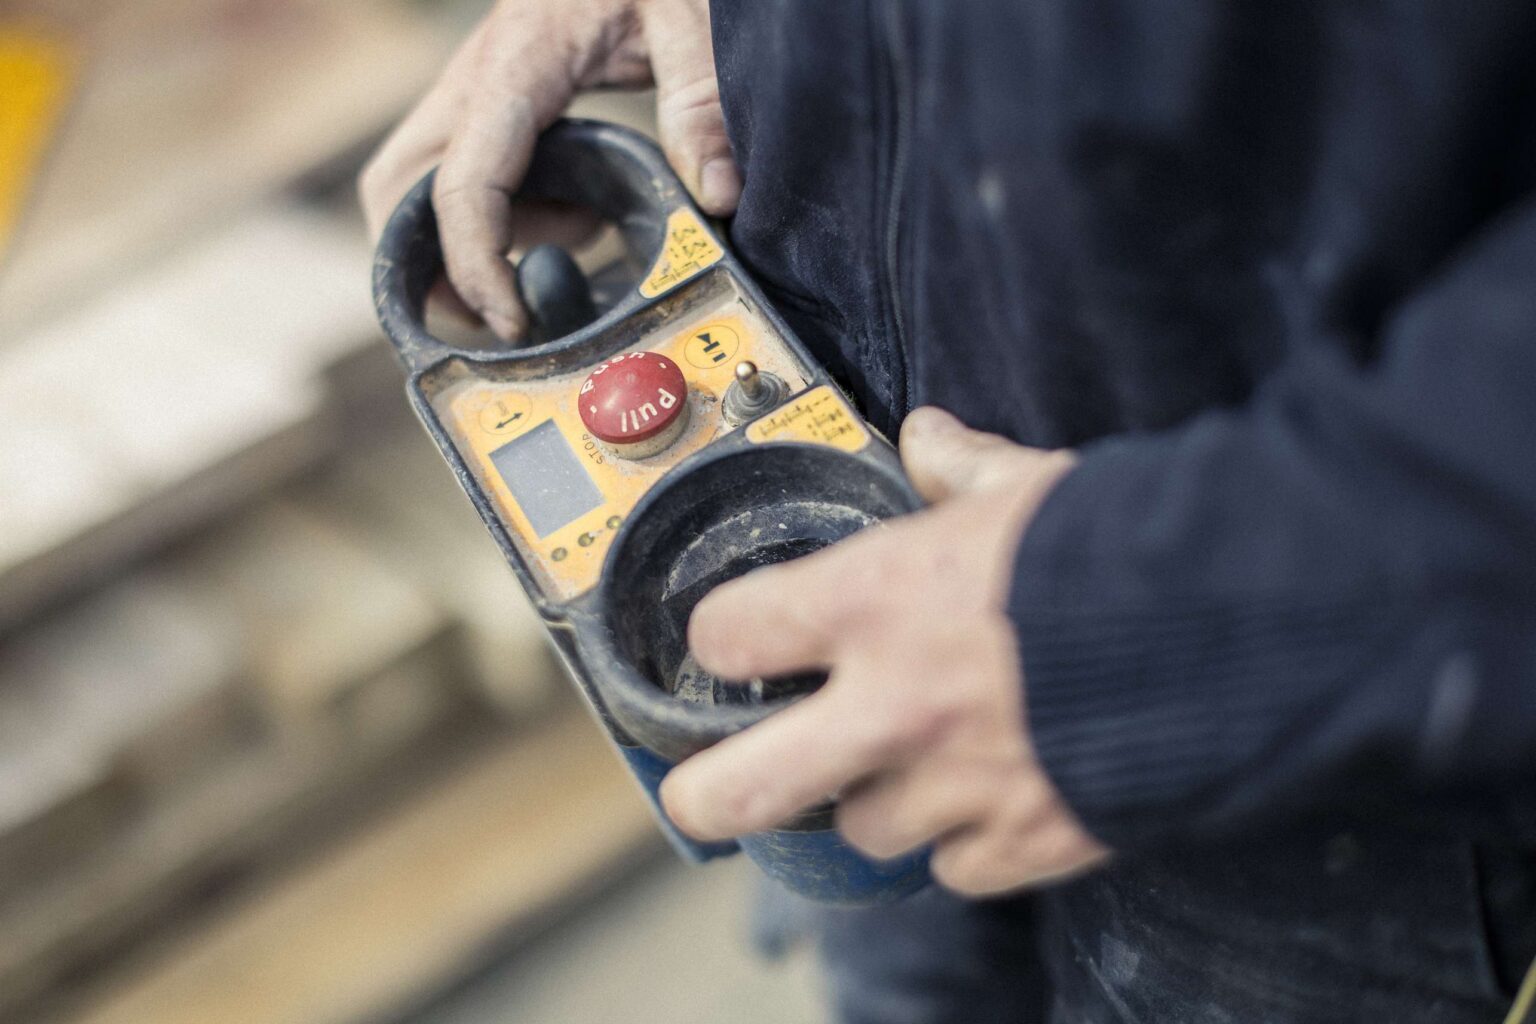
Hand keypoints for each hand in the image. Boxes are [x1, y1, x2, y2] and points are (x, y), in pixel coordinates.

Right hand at [359, 0, 738, 339]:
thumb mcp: (686, 13)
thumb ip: (700, 97)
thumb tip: (715, 195)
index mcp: (513, 68)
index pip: (463, 185)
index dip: (475, 267)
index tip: (512, 324)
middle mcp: (474, 82)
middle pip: (396, 189)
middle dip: (426, 265)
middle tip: (500, 316)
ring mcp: (475, 93)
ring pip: (421, 187)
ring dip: (477, 241)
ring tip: (578, 235)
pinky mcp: (492, 104)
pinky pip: (464, 175)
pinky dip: (501, 216)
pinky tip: (579, 211)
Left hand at [660, 407, 1110, 895]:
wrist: (1238, 627)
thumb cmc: (1123, 546)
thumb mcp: (1028, 488)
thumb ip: (960, 472)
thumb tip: (929, 437)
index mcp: (877, 601)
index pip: (733, 633)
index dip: (725, 638)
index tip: (733, 642)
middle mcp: (895, 703)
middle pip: (744, 786)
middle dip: (705, 793)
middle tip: (700, 790)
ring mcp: (955, 784)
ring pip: (864, 829)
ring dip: (874, 802)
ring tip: (907, 768)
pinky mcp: (1025, 841)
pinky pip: (956, 870)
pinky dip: (963, 847)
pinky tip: (985, 807)